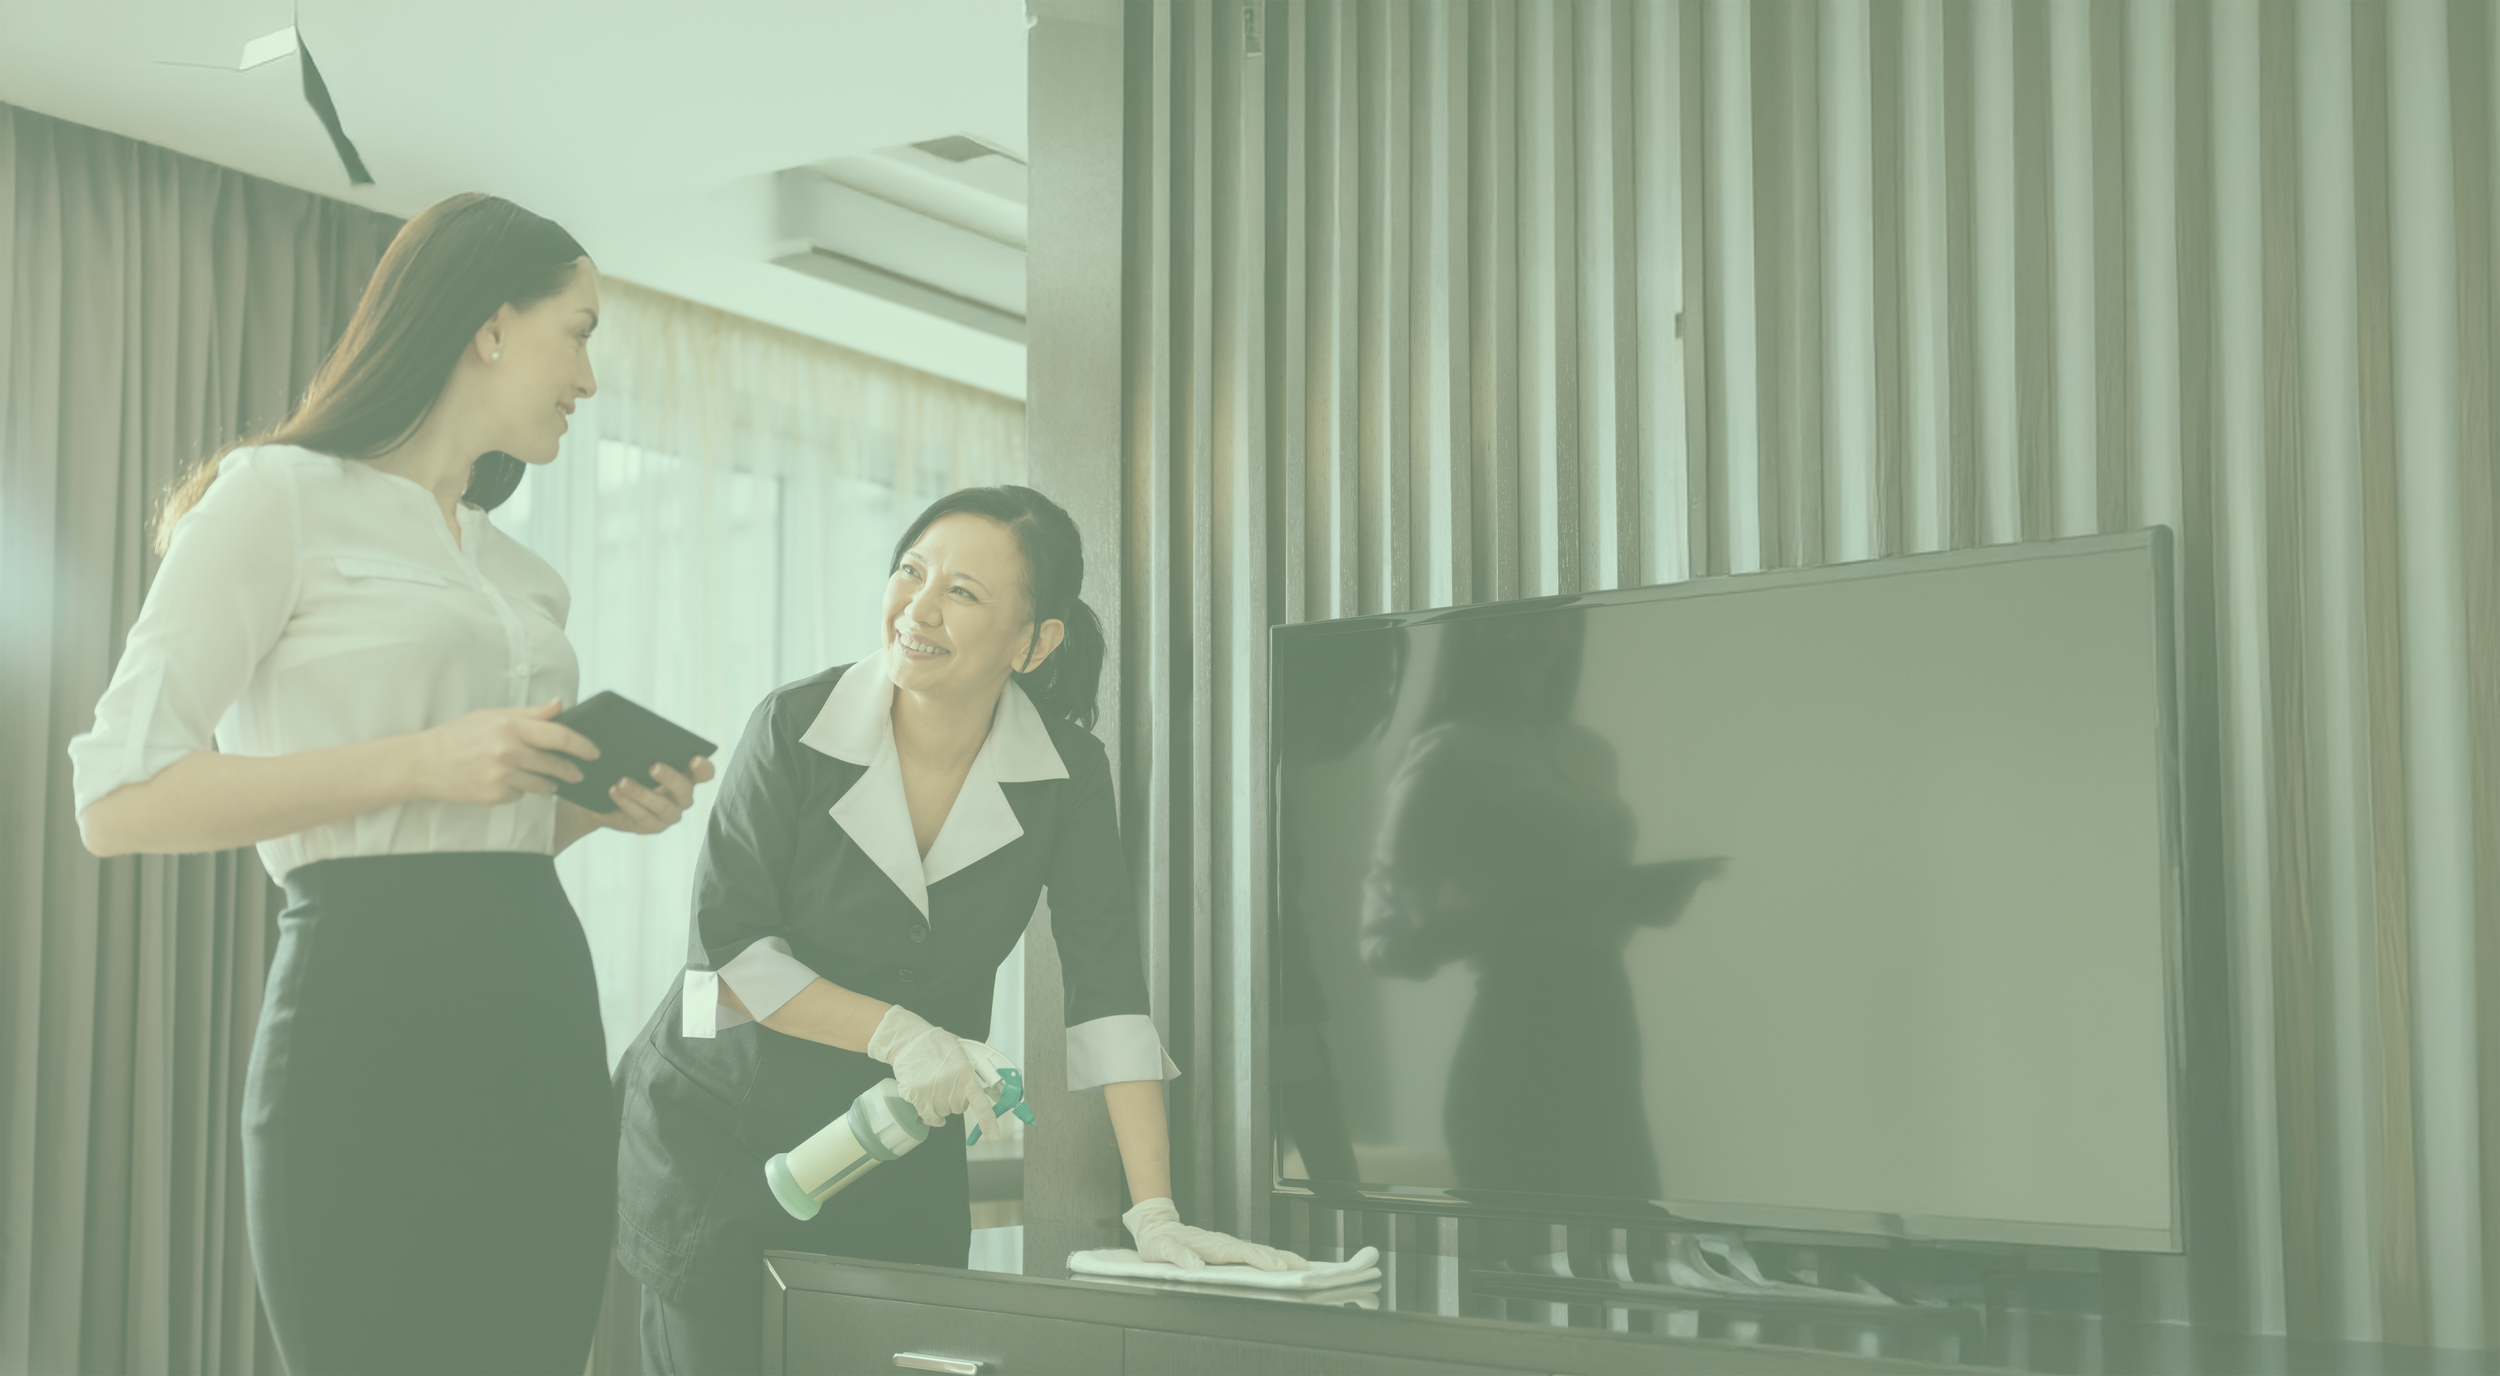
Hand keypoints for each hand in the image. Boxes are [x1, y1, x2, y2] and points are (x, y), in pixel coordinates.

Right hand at [404, 700, 598, 805]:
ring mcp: (502, 776)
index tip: (594, 751)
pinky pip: (521, 794)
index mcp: (510, 726)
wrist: (422, 763)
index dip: (583, 745)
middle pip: (556, 764)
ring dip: (549, 782)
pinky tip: (508, 781)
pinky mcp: (495, 796)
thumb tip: (561, 704)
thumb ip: (530, 713)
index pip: (560, 736)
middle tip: (578, 772)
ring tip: (548, 778)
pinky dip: (520, 789)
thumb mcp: (492, 716)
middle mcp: (509, 751)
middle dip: (571, 770)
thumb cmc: (458, 736)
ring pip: (543, 784)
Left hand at [585, 756, 715, 835]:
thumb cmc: (628, 769)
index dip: (704, 768)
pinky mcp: (652, 827)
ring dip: (641, 793)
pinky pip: (642, 816)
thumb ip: (645, 746)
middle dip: (670, 778)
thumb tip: (641, 731)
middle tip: (653, 767)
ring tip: (621, 781)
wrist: (605, 798)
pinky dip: (627, 803)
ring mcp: (669, 815)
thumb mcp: (637, 757)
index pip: (705, 774)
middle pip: (684, 790)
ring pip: (662, 806)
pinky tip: (614, 791)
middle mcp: (683, 798)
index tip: (694, 759)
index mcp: (686, 776)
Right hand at [866, 1006, 1002, 1137]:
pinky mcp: (916, 1095)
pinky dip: (929, 1115)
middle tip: (947, 1084)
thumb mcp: (962, 1053)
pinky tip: (927, 1101)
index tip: (993, 1136)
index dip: (988, 1121)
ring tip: (934, 1085)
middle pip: (959, 1109)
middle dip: (955, 1100)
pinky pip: (928, 1116)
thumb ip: (976, 1073)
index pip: (980, 1102)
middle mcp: (949, 1082)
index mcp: (964, 1071)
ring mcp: (931, 1089)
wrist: (909, 1039)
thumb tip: (993, 1092)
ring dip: (940, 1104)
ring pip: (943, 1113)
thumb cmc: (936, 1044)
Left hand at [1122, 1198, 1307, 1270]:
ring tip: (1299, 1264)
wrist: (1157, 1225)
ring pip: (1258, 1250)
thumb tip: (1195, 1265)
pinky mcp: (1226, 1249)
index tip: (1279, 1267)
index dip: (1262, 1260)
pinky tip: (1277, 1262)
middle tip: (1303, 1267)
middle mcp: (1224, 1244)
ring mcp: (1227, 1245)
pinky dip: (1269, 1257)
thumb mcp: (1163, 1249)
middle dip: (1282, 1257)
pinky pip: (1251, 1253)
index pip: (1243, 1253)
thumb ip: (1178, 1256)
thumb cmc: (1160, 1240)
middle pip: (1259, 1250)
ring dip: (1280, 1257)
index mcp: (1213, 1246)